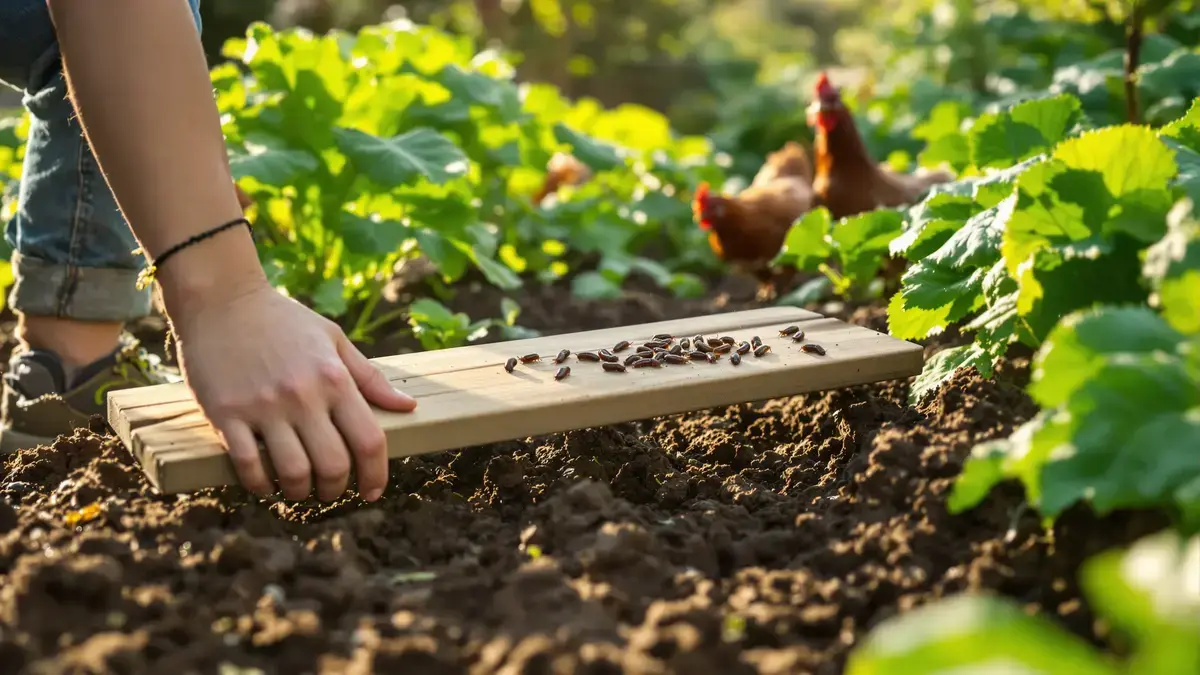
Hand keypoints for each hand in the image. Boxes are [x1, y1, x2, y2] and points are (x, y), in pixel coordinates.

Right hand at [169, 283, 417, 501]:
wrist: (221, 299)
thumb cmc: (282, 320)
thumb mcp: (333, 339)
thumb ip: (369, 377)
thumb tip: (408, 406)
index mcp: (334, 379)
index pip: (369, 441)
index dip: (377, 475)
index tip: (373, 491)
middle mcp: (303, 396)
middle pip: (333, 465)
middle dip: (336, 489)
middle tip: (330, 491)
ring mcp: (263, 407)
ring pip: (293, 472)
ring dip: (300, 491)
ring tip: (299, 489)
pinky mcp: (226, 414)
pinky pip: (248, 465)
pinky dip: (261, 485)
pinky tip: (266, 484)